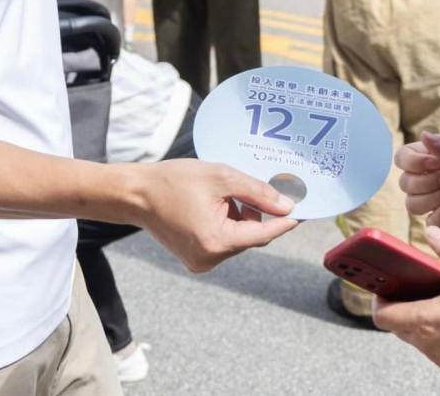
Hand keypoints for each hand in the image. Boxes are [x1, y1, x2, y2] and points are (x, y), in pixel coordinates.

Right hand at [132, 159, 298, 271]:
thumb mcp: (221, 177)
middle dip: (257, 213)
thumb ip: (257, 192)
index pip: (263, 234)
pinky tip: (216, 204)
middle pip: (250, 236)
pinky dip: (228, 223)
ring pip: (238, 238)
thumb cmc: (174, 181)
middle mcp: (209, 259)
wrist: (137, 194)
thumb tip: (285, 205)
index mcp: (216, 241)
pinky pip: (224, 241)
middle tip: (258, 188)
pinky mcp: (195, 258)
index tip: (302, 212)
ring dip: (241, 217)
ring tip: (225, 193)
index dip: (283, 221)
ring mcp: (201, 262)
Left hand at [372, 227, 439, 388]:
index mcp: (423, 320)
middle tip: (409, 283)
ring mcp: (436, 355)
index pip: (381, 314)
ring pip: (411, 334)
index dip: (377, 297)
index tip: (384, 283)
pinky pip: (429, 343)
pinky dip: (430, 327)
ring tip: (432, 295)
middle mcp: (424, 341)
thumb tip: (432, 231)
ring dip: (414, 315)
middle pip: (394, 323)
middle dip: (397, 302)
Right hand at [397, 132, 439, 228]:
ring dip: (431, 198)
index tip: (436, 162)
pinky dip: (438, 215)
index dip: (413, 162)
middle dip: (426, 182)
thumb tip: (423, 134)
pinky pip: (429, 222)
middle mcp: (431, 177)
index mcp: (433, 157)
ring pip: (412, 204)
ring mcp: (438, 198)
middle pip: (405, 183)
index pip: (403, 159)